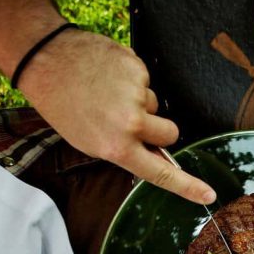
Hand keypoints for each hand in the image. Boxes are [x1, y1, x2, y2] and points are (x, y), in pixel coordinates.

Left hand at [15, 29, 214, 203]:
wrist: (44, 59)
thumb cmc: (63, 104)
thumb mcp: (89, 141)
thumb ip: (125, 151)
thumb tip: (155, 156)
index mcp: (116, 146)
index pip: (161, 173)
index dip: (187, 186)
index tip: (209, 194)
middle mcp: (130, 122)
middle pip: (170, 133)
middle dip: (158, 128)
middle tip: (130, 119)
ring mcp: (136, 93)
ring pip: (156, 105)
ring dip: (140, 101)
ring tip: (108, 92)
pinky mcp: (137, 68)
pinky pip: (147, 81)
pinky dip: (132, 78)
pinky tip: (109, 75)